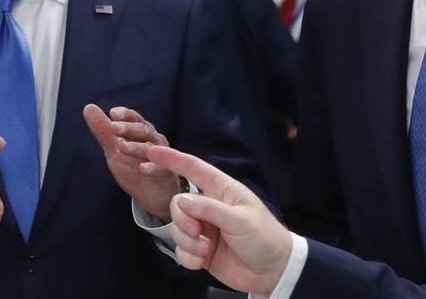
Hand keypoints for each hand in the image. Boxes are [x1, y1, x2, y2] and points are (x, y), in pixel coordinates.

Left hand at [82, 104, 180, 219]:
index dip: (125, 115)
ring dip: (136, 147)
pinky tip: (142, 169)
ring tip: (122, 146)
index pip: (134, 118)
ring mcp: (161, 156)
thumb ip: (103, 131)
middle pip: (143, 130)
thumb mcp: (114, 149)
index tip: (113, 113)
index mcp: (141, 131)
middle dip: (128, 128)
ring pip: (150, 148)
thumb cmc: (133, 166)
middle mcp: (153, 140)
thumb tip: (88, 107)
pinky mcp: (165, 173)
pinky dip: (152, 168)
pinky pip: (160, 169)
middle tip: (113, 127)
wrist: (152, 193)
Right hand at [148, 145, 291, 294]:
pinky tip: (202, 262)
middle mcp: (209, 207)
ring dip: (188, 242)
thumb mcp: (240, 220)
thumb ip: (210, 209)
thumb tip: (182, 202)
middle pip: (178, 205)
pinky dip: (188, 257)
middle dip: (182, 220)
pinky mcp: (200, 250)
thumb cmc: (264, 237)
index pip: (193, 169)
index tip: (152, 153)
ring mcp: (204, 229)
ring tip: (206, 250)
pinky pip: (181, 251)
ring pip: (177, 229)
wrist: (273, 272)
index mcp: (222, 191)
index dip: (172, 159)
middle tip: (196, 231)